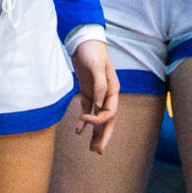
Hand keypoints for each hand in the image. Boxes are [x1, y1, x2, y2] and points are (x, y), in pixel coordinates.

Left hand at [70, 38, 119, 153]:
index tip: (84, 121)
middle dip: (104, 136)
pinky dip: (83, 121)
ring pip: (98, 118)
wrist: (83, 40)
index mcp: (113, 89)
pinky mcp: (88, 91)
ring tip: (91, 149)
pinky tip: (78, 132)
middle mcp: (107, 94)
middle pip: (108, 120)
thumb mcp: (96, 66)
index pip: (110, 112)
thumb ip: (100, 85)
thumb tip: (100, 105)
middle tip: (98, 151)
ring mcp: (98, 93)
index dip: (99, 121)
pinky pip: (87, 109)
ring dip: (95, 133)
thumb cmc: (92, 51)